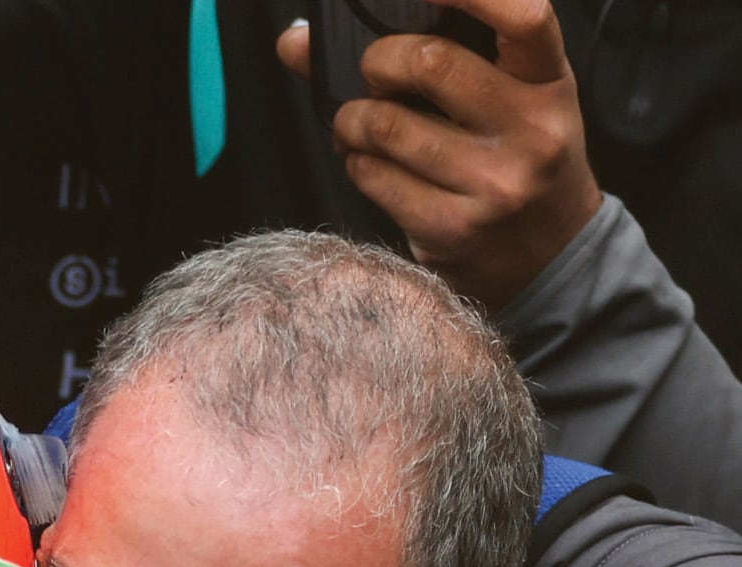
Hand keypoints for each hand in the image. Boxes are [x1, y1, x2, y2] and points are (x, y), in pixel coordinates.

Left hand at [278, 3, 600, 309]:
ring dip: (353, 120)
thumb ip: (442, 54)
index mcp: (550, 84)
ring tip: (357, 125)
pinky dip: (357, 163)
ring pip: (387, 125)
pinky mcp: (452, 230)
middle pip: (428, 63)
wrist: (551, 261)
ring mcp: (491, 185)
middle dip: (377, 62)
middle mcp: (529, 132)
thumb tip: (297, 38)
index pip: (525, 15)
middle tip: (372, 76)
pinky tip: (368, 163)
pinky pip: (375, 177)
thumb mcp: (513, 100)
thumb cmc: (520, 162)